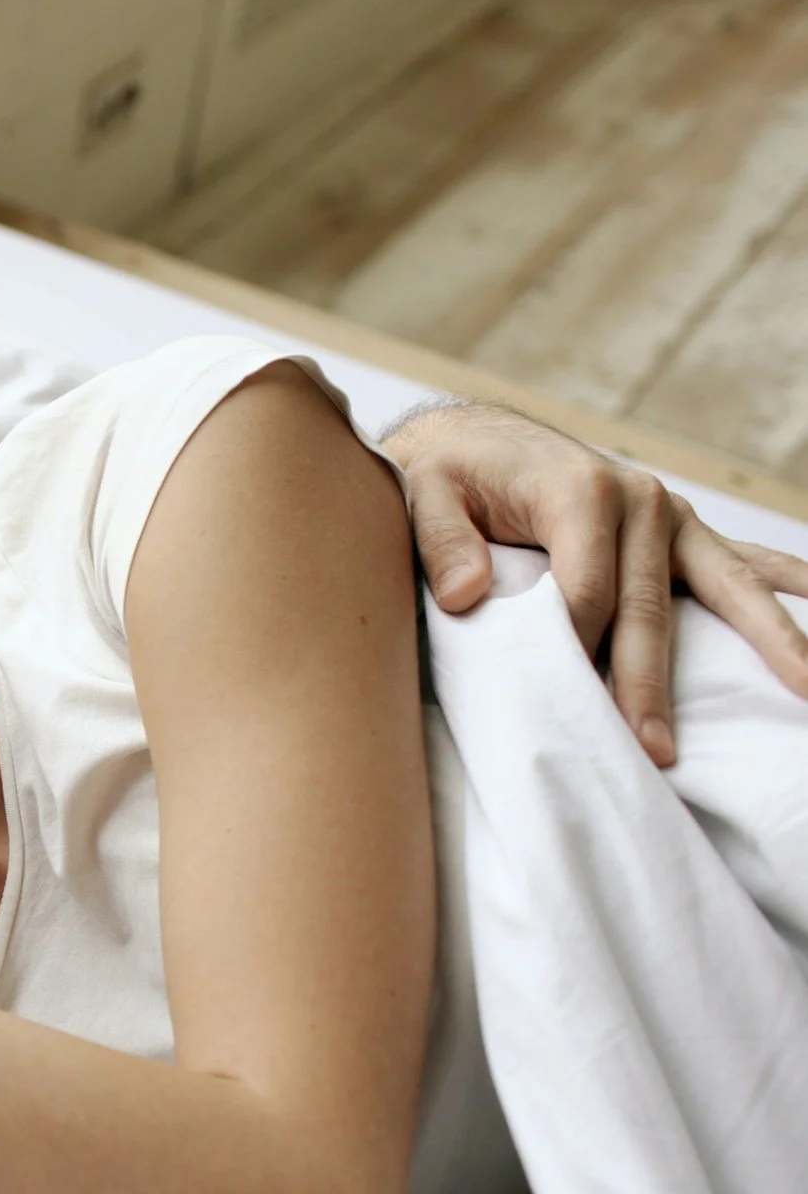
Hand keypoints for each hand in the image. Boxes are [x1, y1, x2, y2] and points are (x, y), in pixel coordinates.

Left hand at [384, 401, 807, 765]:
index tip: (566, 707)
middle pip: (650, 609)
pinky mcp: (679, 531)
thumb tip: (465, 595)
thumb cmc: (447, 477)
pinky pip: (741, 563)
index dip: (574, 651)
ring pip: (724, 588)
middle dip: (650, 684)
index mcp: (580, 491)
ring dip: (765, 641)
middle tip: (654, 750)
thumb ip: (441, 542)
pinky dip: (784, 585)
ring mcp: (668, 516)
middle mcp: (639, 498)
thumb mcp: (423, 494)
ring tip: (804, 689)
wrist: (474, 442)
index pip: (588, 594)